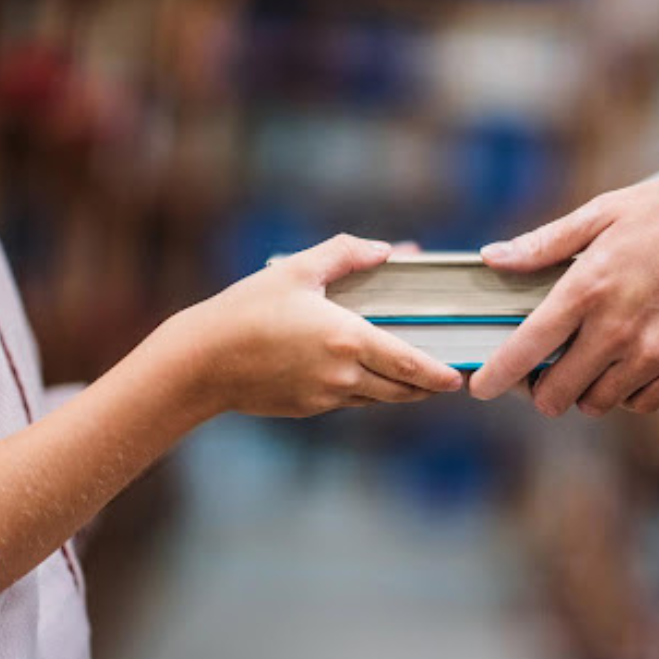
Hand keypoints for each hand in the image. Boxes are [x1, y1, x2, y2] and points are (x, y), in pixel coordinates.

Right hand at [178, 234, 462, 417]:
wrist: (201, 361)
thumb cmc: (247, 309)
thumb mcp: (296, 269)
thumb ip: (345, 254)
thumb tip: (385, 249)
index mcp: (346, 339)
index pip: (410, 364)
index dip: (439, 374)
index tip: (457, 377)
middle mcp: (342, 375)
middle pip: (401, 390)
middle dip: (427, 386)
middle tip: (443, 378)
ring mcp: (325, 397)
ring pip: (378, 400)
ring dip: (399, 391)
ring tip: (412, 377)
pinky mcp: (308, 409)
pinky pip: (350, 403)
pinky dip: (366, 392)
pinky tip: (363, 376)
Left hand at [469, 179, 658, 415]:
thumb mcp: (600, 214)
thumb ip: (543, 245)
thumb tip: (493, 258)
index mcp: (586, 290)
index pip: (526, 349)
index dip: (496, 376)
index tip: (480, 386)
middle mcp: (615, 331)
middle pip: (556, 394)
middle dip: (541, 390)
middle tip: (544, 373)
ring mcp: (653, 354)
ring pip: (597, 403)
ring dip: (586, 390)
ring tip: (591, 362)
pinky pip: (640, 404)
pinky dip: (627, 394)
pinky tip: (628, 366)